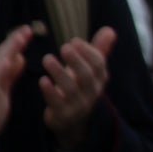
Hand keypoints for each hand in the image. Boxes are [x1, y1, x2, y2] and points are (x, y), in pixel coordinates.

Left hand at [39, 27, 115, 151]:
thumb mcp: (89, 70)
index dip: (88, 52)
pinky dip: (50, 91)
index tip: (74, 40)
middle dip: (76, 60)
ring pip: (71, 89)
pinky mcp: (63, 115)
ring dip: (59, 72)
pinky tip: (42, 80)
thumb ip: (98, 50)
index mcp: (99, 80)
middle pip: (87, 75)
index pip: (99, 64)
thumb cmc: (78, 88)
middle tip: (64, 47)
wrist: (71, 121)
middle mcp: (92, 93)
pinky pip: (57, 103)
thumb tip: (110, 30)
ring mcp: (78, 105)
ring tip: (47, 59)